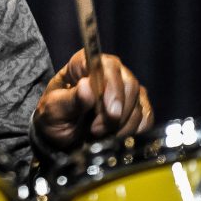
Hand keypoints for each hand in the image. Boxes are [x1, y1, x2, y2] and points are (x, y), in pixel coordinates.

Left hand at [33, 48, 152, 150]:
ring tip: (98, 133)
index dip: (112, 87)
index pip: (107, 65)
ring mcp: (124, 88)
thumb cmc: (55, 117)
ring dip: (121, 125)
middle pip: (129, 84)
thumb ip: (70, 100)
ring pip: (138, 103)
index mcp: (84, 64)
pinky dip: (134, 130)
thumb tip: (87, 87)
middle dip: (116, 113)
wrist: (61, 136)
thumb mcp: (54, 110)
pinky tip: (116, 136)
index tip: (110, 112)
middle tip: (95, 129)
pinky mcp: (135, 106)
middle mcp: (108, 71)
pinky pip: (146, 116)